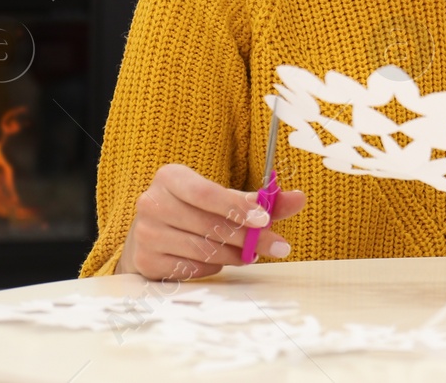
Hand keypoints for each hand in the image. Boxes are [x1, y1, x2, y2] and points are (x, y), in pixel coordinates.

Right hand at [116, 163, 306, 280]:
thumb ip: (261, 200)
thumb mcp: (224, 197)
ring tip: (250, 254)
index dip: (237, 208)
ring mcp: (145, 233)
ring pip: (202, 249)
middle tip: (278, 246)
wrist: (155, 231)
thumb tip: (300, 198)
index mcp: (170, 177)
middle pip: (208, 225)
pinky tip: (219, 259)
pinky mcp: (145, 261)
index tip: (266, 221)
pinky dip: (213, 266)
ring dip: (235, 255)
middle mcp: (151, 202)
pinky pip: (191, 269)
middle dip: (248, 238)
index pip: (206, 193)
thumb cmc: (196, 209)